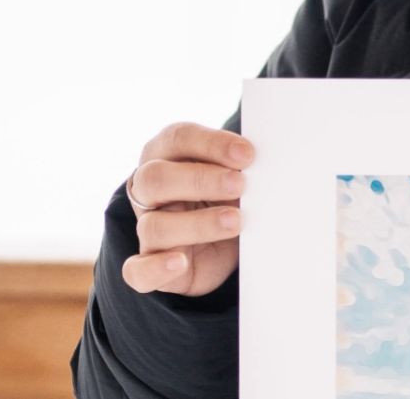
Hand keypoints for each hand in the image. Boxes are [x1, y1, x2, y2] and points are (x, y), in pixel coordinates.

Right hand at [121, 122, 254, 296]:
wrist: (225, 240)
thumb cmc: (228, 195)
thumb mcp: (236, 173)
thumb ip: (243, 163)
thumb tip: (272, 159)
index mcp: (168, 155)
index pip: (178, 138)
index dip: (211, 144)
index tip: (247, 154)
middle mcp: (150, 190)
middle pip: (155, 178)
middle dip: (200, 179)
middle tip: (240, 184)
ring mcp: (148, 227)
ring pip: (154, 225)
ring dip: (198, 223)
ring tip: (235, 222)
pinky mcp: (150, 263)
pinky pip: (137, 270)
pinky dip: (155, 268)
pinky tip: (179, 262)